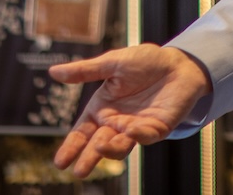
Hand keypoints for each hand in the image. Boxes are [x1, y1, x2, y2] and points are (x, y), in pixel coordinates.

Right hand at [49, 44, 213, 177]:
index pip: (82, 132)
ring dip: (110, 150)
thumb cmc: (145, 62)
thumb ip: (85, 71)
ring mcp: (137, 127)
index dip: (71, 147)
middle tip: (79, 171)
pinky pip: (146, 136)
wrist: (179, 62)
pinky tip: (131, 130)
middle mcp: (117, 123)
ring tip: (101, 148)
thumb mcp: (113, 63)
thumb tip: (53, 71)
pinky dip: (139, 135)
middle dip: (88, 158)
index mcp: (102, 109)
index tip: (60, 162)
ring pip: (121, 146)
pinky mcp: (158, 127)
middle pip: (98, 145)